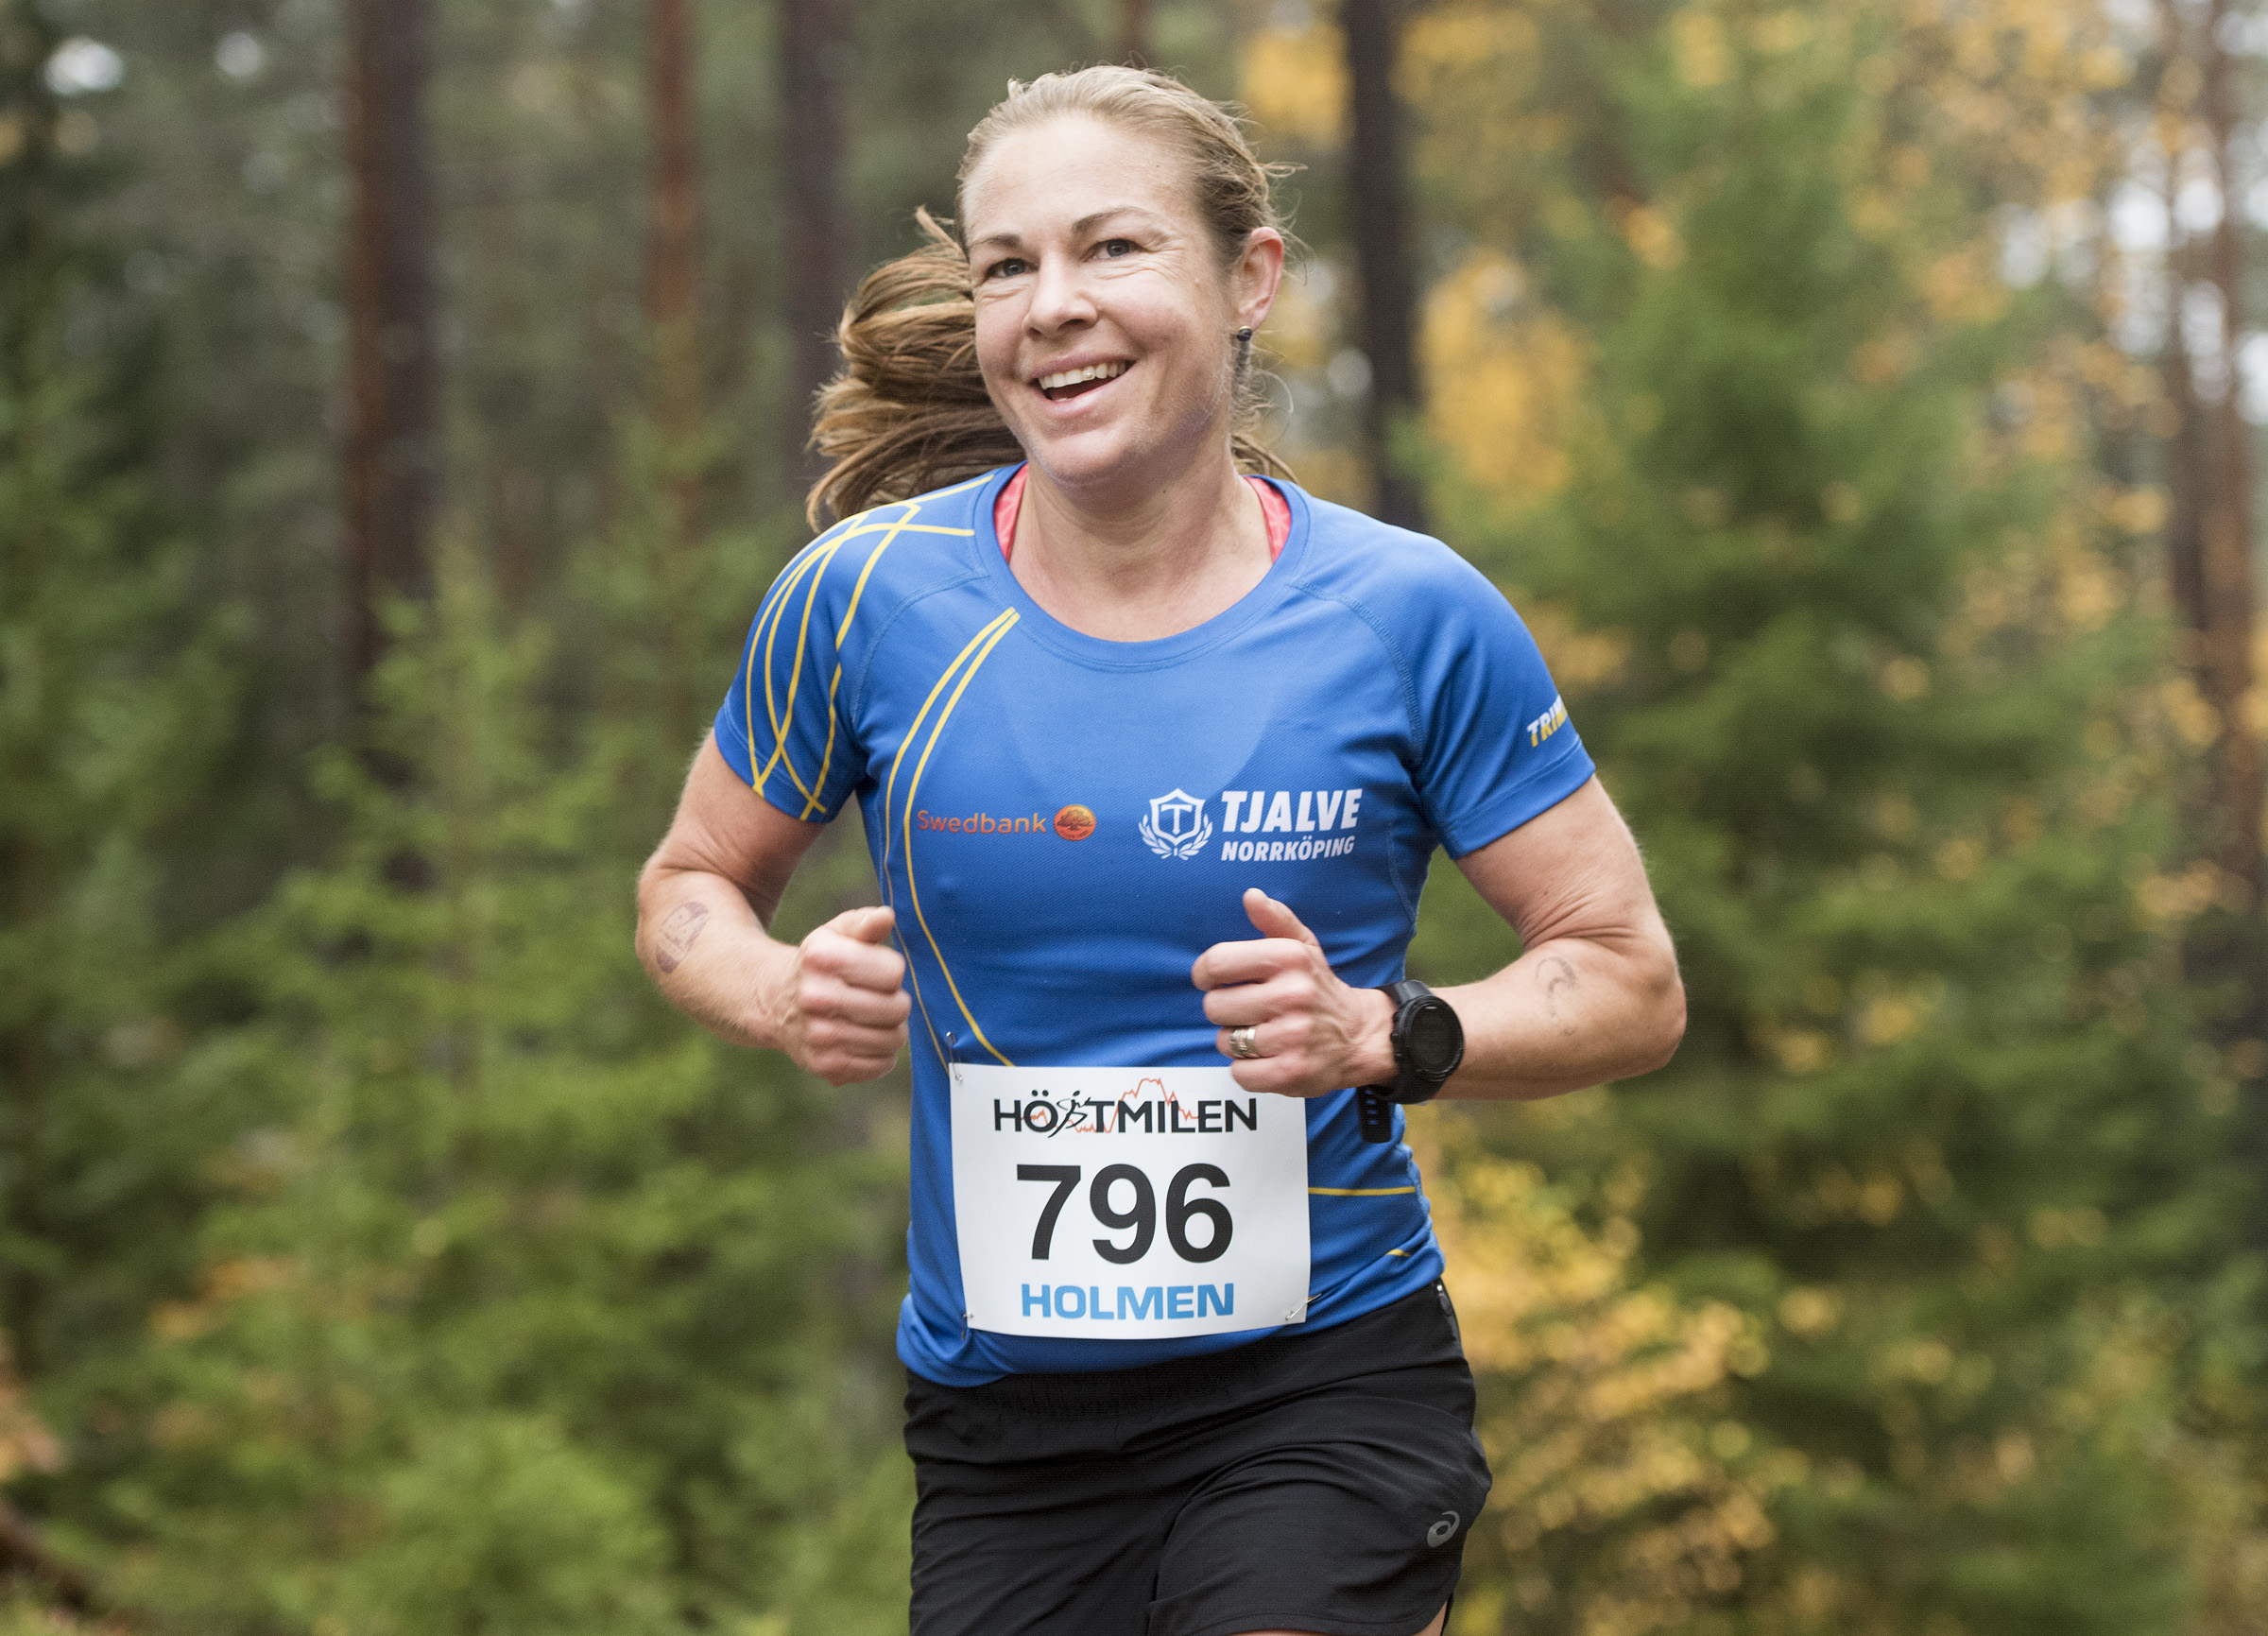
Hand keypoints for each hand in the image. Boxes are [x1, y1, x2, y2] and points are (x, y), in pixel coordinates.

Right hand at [770, 905, 910, 1085]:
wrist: (774, 1002)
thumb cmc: (818, 963)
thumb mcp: (835, 934)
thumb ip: (864, 923)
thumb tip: (886, 917)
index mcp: (822, 959)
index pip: (893, 973)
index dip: (891, 971)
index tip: (875, 971)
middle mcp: (816, 998)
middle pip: (897, 1008)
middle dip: (896, 1001)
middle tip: (878, 998)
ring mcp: (819, 1035)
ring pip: (893, 1039)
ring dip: (892, 1029)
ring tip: (872, 1018)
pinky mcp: (824, 1065)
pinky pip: (881, 1065)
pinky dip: (882, 1054)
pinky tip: (863, 1038)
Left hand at [1190, 888, 1395, 1096]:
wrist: (1362, 1036)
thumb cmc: (1319, 988)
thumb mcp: (1304, 948)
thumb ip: (1276, 920)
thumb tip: (1250, 895)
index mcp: (1290, 958)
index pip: (1216, 962)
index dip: (1206, 974)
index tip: (1214, 981)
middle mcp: (1292, 995)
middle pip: (1214, 1006)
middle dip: (1225, 1011)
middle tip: (1249, 1011)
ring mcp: (1291, 1036)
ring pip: (1224, 1041)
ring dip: (1236, 1041)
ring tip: (1262, 1034)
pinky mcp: (1291, 1072)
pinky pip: (1239, 1073)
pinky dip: (1247, 1070)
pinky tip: (1268, 1058)